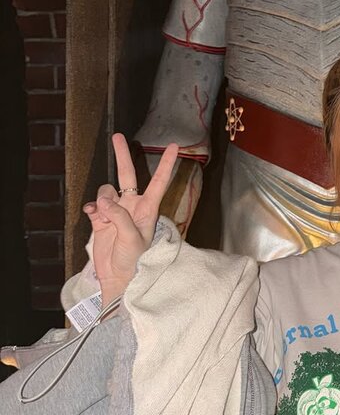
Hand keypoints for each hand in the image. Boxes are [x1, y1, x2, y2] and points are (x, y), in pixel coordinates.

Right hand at [82, 134, 178, 301]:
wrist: (118, 278)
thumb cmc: (134, 261)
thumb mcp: (132, 239)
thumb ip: (119, 217)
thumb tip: (104, 200)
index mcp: (148, 209)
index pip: (158, 181)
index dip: (165, 163)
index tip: (173, 146)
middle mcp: (133, 206)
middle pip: (127, 175)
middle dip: (122, 155)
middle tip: (117, 136)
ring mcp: (116, 211)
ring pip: (106, 190)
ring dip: (101, 198)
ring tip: (102, 215)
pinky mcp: (101, 219)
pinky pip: (94, 204)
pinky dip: (91, 207)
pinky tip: (91, 214)